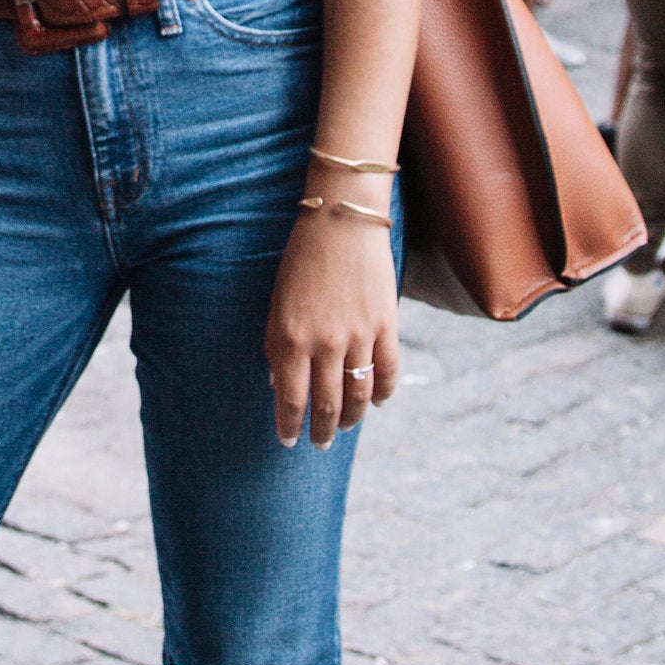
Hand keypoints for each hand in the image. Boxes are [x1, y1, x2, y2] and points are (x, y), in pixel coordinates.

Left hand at [264, 205, 399, 449]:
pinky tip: (378, 402)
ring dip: (352, 418)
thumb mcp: (276, 303)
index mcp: (291, 338)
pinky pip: (388, 370)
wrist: (341, 220)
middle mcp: (325, 343)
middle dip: (321, 431)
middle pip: (326, 404)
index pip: (290, 399)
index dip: (289, 426)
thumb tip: (279, 386)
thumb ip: (276, 346)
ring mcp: (359, 335)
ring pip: (359, 394)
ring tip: (344, 426)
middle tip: (318, 444)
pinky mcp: (386, 324)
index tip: (287, 440)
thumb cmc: (300, 260)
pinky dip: (384, 392)